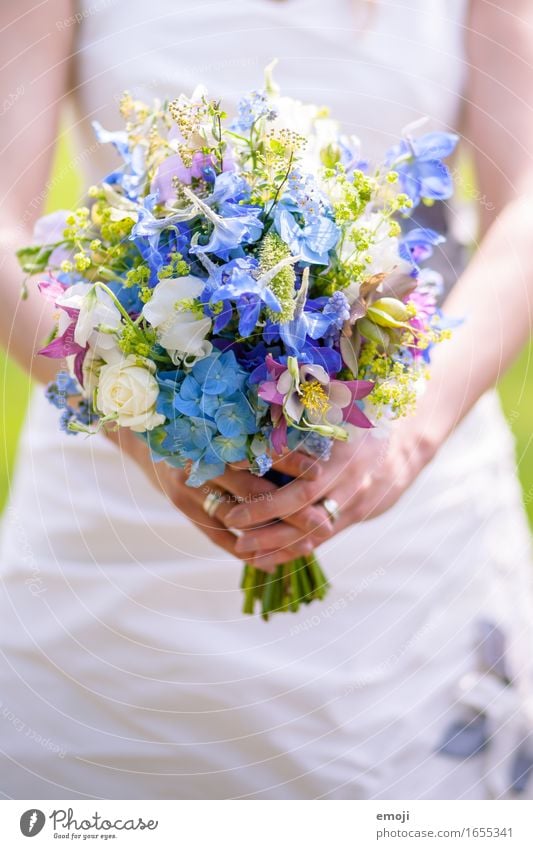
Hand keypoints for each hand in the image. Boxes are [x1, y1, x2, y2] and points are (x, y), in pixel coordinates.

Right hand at [104, 426, 332, 570]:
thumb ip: (255, 431)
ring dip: (273, 535)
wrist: (145, 439)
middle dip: (290, 507)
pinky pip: (217, 538)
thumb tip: (308, 440)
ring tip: (306, 544)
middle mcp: (199, 463)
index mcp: (213, 434)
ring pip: (237, 517)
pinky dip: (245, 551)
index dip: (290, 462)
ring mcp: (188, 489)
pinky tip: (271, 563)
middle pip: (252, 491)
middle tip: (322, 520)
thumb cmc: (196, 425)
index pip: (258, 451)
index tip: (319, 472)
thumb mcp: (222, 420)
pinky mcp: (184, 510)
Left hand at [224, 422, 436, 568]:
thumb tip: (259, 421)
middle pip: (303, 501)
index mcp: (344, 448)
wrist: (408, 443)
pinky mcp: (354, 517)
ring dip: (274, 542)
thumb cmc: (363, 420)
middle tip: (231, 516)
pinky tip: (262, 561)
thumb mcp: (340, 413)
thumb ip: (306, 420)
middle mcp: (350, 479)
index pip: (303, 459)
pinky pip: (319, 540)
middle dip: (265, 511)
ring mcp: (355, 502)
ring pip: (310, 530)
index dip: (269, 466)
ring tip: (241, 547)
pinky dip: (289, 552)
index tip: (235, 466)